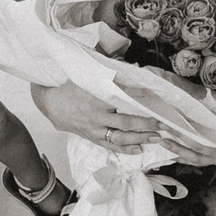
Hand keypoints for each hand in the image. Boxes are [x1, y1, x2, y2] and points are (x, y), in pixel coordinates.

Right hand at [30, 79, 157, 154]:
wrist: (51, 103)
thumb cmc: (72, 86)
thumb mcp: (88, 75)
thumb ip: (109, 71)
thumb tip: (132, 66)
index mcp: (97, 97)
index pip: (124, 99)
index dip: (142, 100)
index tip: (158, 101)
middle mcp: (98, 115)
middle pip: (126, 122)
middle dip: (146, 124)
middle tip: (163, 124)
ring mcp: (95, 129)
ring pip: (120, 137)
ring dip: (140, 138)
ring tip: (156, 138)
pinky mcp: (93, 137)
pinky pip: (111, 145)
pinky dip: (125, 149)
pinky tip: (139, 149)